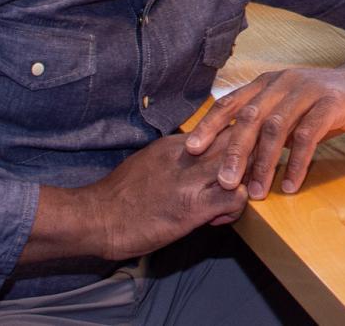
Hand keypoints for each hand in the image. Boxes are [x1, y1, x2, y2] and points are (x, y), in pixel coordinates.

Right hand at [45, 135, 250, 263]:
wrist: (95, 218)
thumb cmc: (118, 196)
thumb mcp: (151, 161)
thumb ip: (177, 157)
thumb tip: (196, 158)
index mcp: (178, 143)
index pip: (223, 127)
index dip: (237, 142)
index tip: (233, 161)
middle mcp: (188, 155)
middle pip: (239, 138)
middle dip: (250, 156)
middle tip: (244, 179)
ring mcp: (191, 180)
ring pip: (242, 164)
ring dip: (245, 182)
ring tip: (231, 200)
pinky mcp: (193, 207)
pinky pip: (234, 197)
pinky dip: (237, 207)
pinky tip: (219, 218)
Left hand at [183, 63, 344, 200]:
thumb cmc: (322, 103)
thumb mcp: (288, 109)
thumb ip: (264, 125)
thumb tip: (232, 158)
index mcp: (267, 84)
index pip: (231, 103)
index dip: (210, 125)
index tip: (191, 150)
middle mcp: (283, 83)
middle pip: (251, 117)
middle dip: (235, 151)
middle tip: (224, 182)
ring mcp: (307, 91)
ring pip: (277, 128)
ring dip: (264, 163)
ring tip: (257, 192)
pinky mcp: (331, 103)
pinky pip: (309, 135)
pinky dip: (297, 162)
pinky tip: (290, 184)